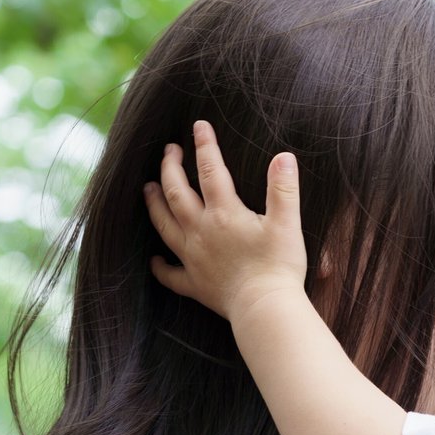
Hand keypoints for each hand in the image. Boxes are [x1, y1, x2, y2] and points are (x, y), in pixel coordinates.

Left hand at [144, 120, 307, 322]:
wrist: (265, 308)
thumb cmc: (278, 266)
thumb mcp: (287, 223)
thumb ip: (283, 189)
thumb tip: (284, 156)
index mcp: (224, 213)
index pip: (210, 171)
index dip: (205, 146)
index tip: (199, 126)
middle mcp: (201, 231)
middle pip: (177, 193)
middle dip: (170, 168)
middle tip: (169, 151)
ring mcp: (193, 258)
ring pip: (164, 225)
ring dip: (154, 204)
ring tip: (147, 188)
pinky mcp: (195, 284)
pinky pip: (170, 274)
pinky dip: (159, 266)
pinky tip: (154, 260)